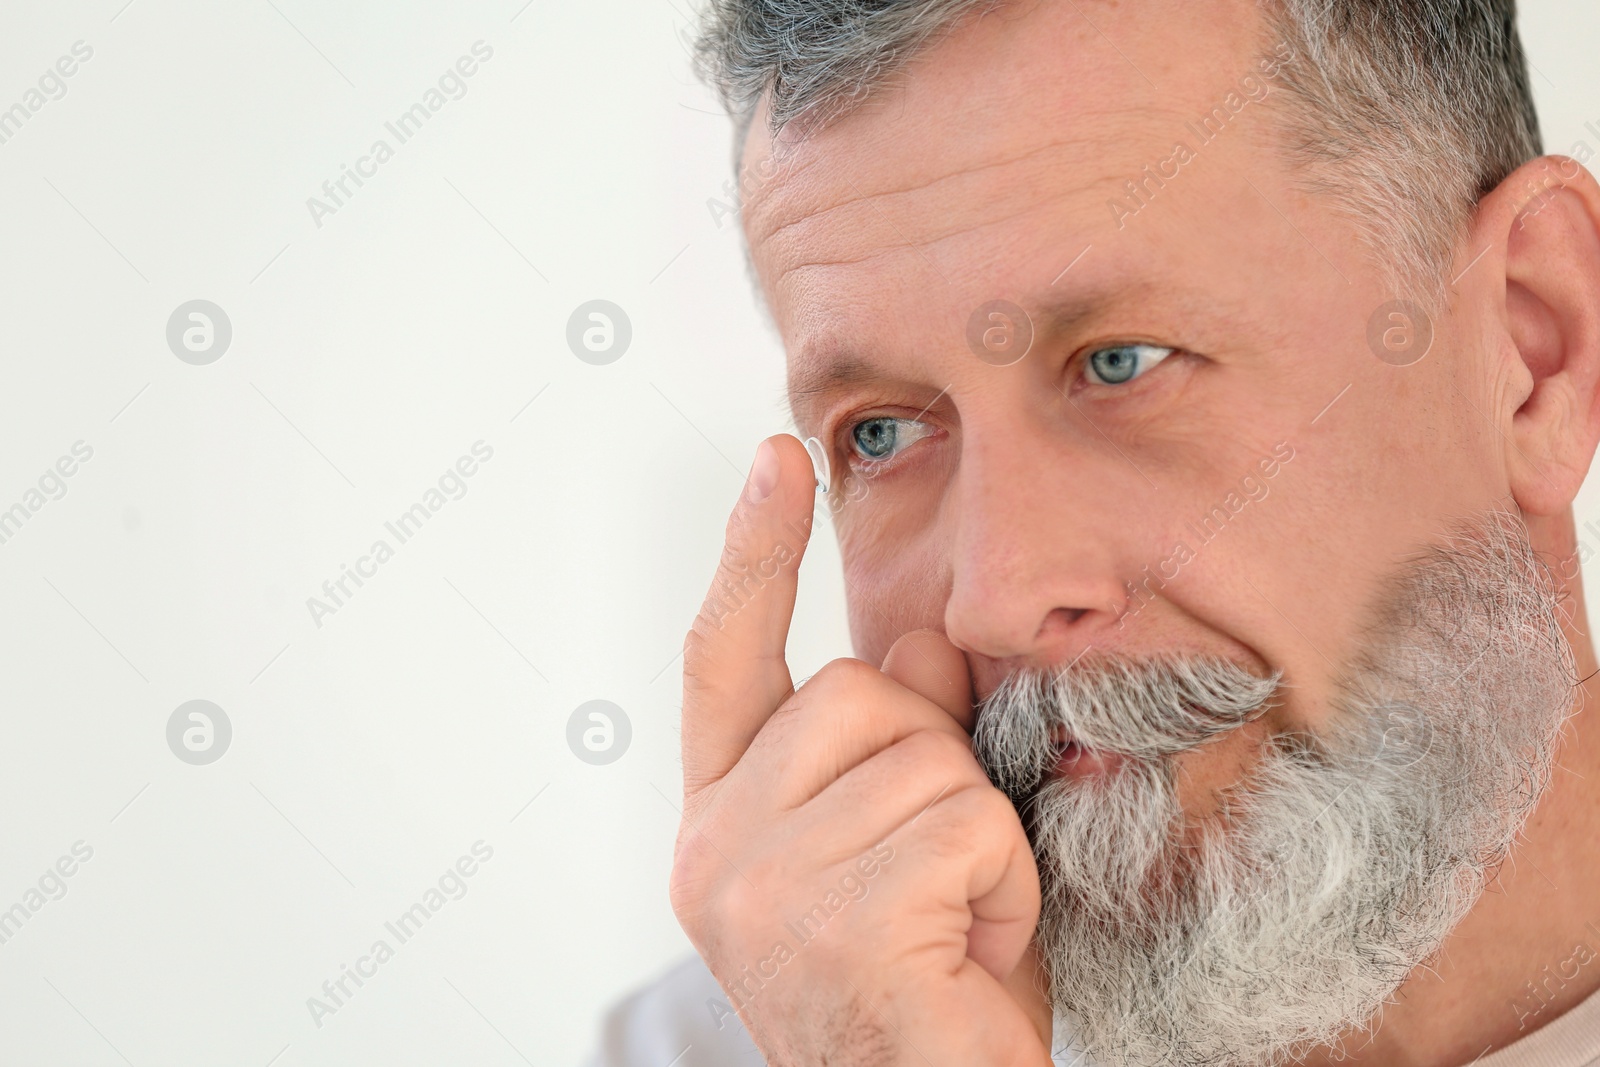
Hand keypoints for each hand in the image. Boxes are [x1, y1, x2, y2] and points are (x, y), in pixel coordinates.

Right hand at [669, 433, 1050, 1065]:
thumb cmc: (930, 995)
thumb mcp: (920, 845)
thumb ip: (905, 740)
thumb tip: (915, 641)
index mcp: (724, 823)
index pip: (723, 659)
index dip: (753, 553)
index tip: (776, 457)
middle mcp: (715, 849)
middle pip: (857, 690)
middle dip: (935, 761)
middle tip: (942, 878)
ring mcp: (760, 886)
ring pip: (925, 754)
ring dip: (979, 837)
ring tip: (957, 928)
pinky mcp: (829, 920)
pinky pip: (966, 823)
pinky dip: (1003, 886)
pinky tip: (971, 955)